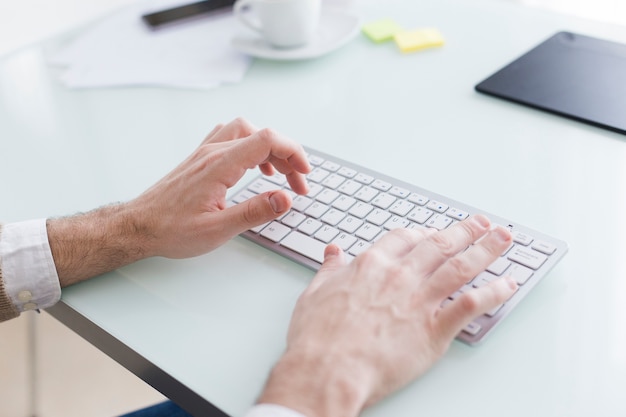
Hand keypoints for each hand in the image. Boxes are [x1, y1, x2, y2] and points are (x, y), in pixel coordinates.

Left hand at [132, 118, 310, 257]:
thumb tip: (284, 199)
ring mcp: (204, 152)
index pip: (266, 140)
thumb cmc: (171, 230)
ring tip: (280, 174)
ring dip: (269, 149)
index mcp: (219, 166)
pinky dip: (251, 147)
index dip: (293, 151)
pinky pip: (231, 138)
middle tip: (298, 183)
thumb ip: (254, 213)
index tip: (304, 174)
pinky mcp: (200, 158)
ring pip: (246, 132)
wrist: (138, 226)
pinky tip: (256, 168)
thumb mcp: (217, 230)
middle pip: (261, 135)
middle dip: (286, 155)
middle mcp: (212, 152)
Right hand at [257, 215, 517, 416]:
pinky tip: (506, 284)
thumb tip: (332, 253)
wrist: (328, 369)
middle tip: (482, 223)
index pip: (406, 238)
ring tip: (503, 239)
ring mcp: (419, 300)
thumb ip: (329, 270)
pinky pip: (470, 304)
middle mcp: (400, 275)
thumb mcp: (315, 293)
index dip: (425, 233)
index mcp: (372, 264)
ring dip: (486, 249)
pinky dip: (493, 292)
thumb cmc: (317, 337)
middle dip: (465, 231)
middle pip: (440, 244)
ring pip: (461, 266)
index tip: (435, 232)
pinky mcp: (433, 329)